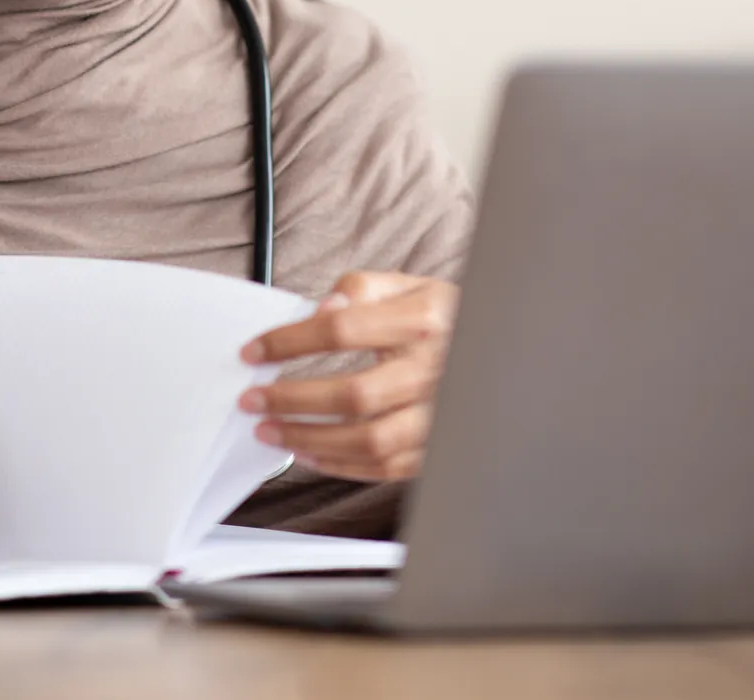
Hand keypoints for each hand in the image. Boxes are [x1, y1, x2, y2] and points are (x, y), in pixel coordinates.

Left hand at [237, 272, 457, 482]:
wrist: (500, 350)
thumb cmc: (443, 319)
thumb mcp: (409, 286)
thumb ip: (361, 289)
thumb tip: (322, 307)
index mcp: (424, 321)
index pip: (342, 330)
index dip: (290, 342)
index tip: (254, 351)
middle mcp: (436, 370)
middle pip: (354, 395)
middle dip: (292, 400)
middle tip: (253, 400)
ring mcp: (440, 414)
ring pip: (369, 441)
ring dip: (311, 439)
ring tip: (272, 431)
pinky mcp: (439, 447)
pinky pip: (386, 467)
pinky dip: (341, 466)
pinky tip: (310, 453)